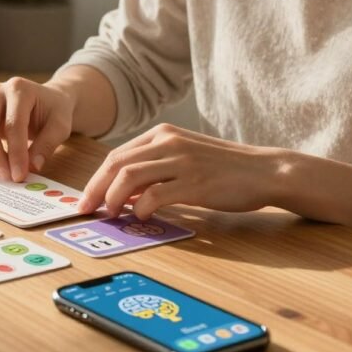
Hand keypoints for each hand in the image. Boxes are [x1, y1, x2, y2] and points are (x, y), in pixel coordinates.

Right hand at [0, 77, 75, 180]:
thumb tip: (32, 167)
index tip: (19, 175)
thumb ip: (47, 145)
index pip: (12, 125)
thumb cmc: (53, 112)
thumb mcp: (61, 126)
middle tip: (8, 177)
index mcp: (19, 89)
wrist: (45, 101)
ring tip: (1, 169)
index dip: (15, 153)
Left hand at [78, 123, 284, 217]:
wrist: (265, 171)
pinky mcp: (195, 182)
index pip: (116, 155)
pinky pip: (156, 194)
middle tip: (86, 210)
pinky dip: (142, 208)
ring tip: (111, 214)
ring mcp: (182, 160)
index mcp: (163, 134)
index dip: (96, 179)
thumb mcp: (184, 159)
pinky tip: (142, 217)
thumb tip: (123, 193)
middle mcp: (169, 142)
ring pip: (130, 176)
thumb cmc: (223, 169)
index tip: (87, 199)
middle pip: (117, 164)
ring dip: (113, 198)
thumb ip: (154, 170)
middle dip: (96, 189)